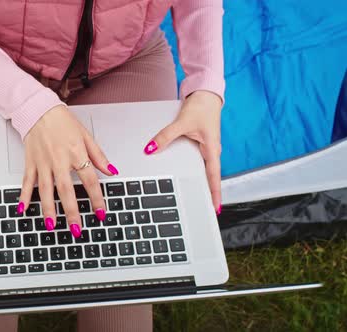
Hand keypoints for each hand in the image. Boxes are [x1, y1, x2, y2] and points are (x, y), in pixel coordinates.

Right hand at [18, 105, 118, 237]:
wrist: (39, 109)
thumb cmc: (62, 121)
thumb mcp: (86, 136)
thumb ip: (99, 156)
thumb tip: (112, 171)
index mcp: (76, 153)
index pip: (90, 180)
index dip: (96, 199)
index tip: (100, 213)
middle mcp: (59, 160)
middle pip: (66, 190)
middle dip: (71, 211)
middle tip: (76, 229)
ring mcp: (43, 162)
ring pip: (45, 190)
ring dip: (48, 208)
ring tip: (51, 225)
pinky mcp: (30, 162)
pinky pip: (27, 182)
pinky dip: (24, 196)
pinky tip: (23, 209)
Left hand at [144, 91, 222, 213]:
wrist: (206, 94)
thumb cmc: (201, 107)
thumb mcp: (182, 122)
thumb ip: (165, 137)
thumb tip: (151, 149)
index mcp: (212, 148)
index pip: (213, 176)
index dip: (214, 193)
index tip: (215, 208)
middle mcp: (212, 151)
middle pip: (210, 176)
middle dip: (207, 192)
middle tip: (206, 209)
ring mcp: (208, 148)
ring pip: (205, 169)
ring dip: (202, 181)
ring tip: (198, 197)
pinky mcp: (202, 144)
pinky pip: (200, 160)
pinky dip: (196, 170)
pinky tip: (189, 176)